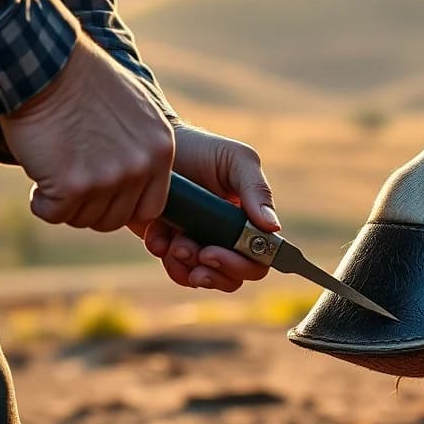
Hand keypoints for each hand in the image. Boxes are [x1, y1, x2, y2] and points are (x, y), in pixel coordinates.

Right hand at [0, 37, 175, 231]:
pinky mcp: (72, 185)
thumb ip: (142, 145)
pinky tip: (38, 173)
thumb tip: (135, 175)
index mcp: (161, 149)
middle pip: (115, 218)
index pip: (151, 207)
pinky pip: (54, 213)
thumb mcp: (135, 107)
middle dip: (89, 205)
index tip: (100, 192)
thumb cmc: (83, 79)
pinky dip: (40, 201)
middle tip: (68, 179)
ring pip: (83, 218)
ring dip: (64, 202)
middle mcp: (141, 167)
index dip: (122, 205)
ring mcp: (108, 178)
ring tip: (53, 167)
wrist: (46, 63)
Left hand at [129, 126, 281, 292]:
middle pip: (234, 276)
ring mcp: (199, 243)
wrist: (151, 146)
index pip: (260, 258)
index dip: (243, 265)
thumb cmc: (200, 149)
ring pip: (204, 277)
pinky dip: (167, 260)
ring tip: (175, 243)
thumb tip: (273, 228)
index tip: (217, 254)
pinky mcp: (172, 246)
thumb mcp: (235, 160)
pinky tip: (157, 235)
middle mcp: (227, 236)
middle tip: (199, 253)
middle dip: (215, 269)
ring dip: (189, 267)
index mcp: (249, 219)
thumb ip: (256, 190)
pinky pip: (176, 270)